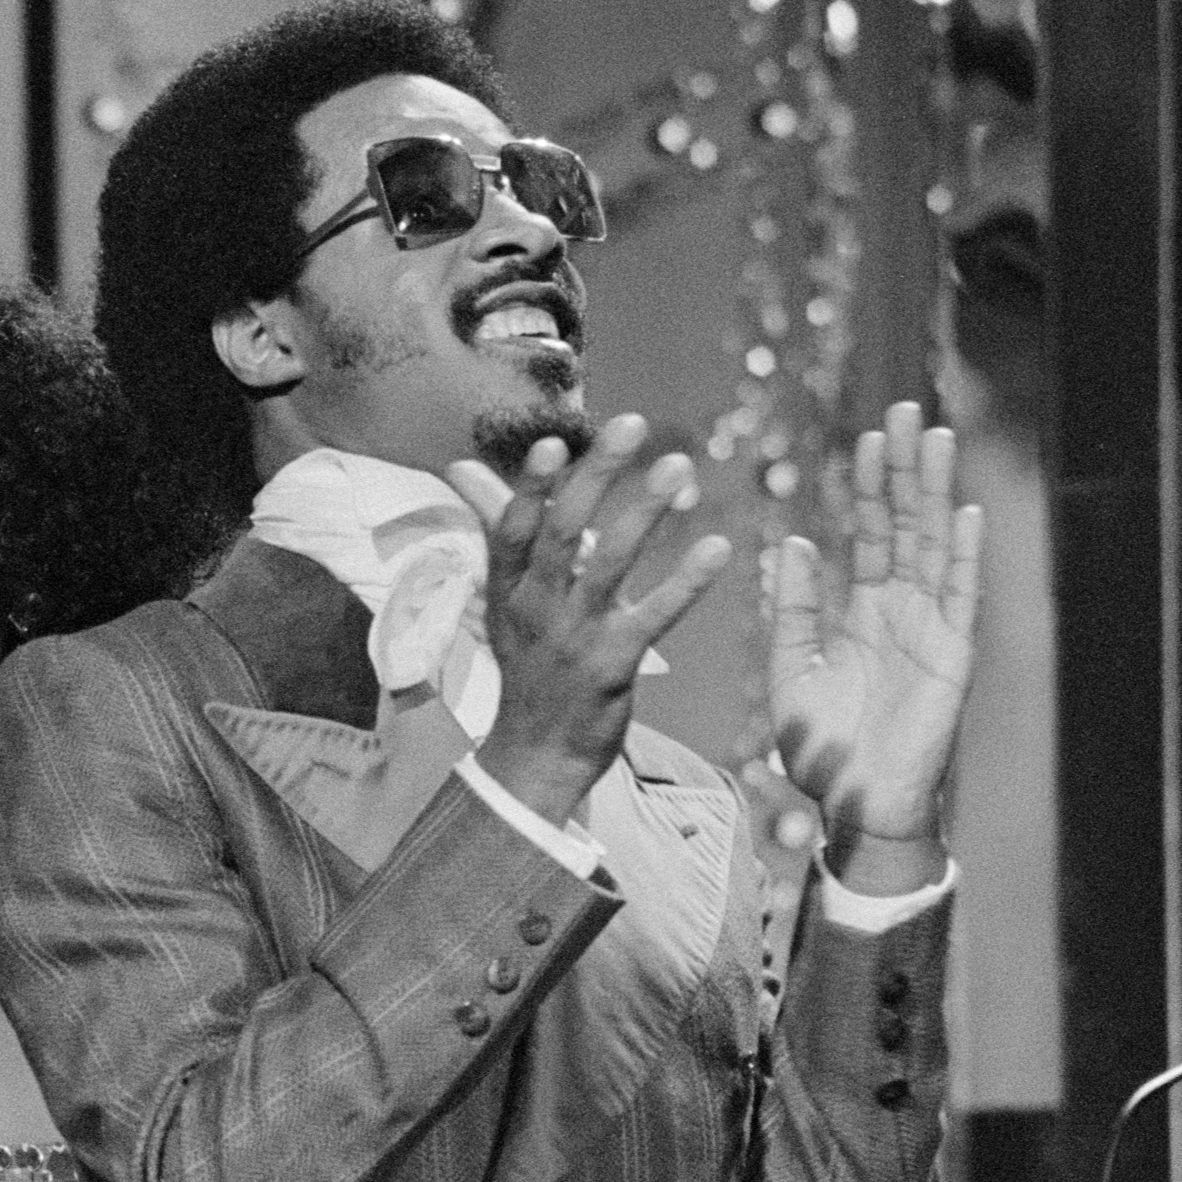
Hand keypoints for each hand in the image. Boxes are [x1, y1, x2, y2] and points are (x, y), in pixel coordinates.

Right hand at [449, 412, 733, 823]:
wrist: (536, 756)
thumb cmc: (529, 667)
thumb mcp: (503, 600)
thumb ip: (500, 530)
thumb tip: (463, 469)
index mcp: (507, 590)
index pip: (514, 528)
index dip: (536, 485)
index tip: (557, 442)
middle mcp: (535, 608)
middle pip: (564, 531)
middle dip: (598, 474)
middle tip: (633, 424)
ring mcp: (574, 637)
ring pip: (609, 564)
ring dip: (646, 511)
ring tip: (679, 466)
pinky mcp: (614, 665)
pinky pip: (655, 616)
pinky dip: (687, 581)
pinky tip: (718, 547)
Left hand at [763, 400, 982, 893]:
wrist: (856, 807)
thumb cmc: (825, 751)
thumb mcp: (792, 671)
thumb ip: (791, 611)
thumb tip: (793, 544)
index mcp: (863, 613)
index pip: (866, 534)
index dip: (866, 486)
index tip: (865, 436)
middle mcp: (902, 612)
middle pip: (904, 525)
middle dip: (903, 469)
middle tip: (903, 411)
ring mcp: (931, 630)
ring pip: (935, 546)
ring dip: (934, 492)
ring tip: (933, 438)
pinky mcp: (952, 657)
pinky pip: (959, 598)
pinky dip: (964, 556)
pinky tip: (964, 512)